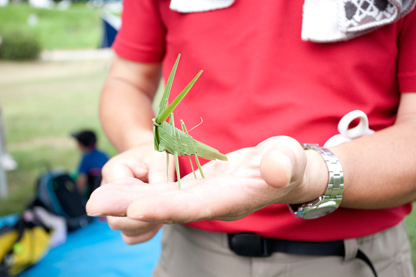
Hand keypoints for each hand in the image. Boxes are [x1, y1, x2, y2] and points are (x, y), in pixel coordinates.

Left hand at [87, 136, 326, 225]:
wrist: (288, 172)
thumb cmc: (292, 165)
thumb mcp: (292, 160)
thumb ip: (284, 165)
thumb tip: (275, 169)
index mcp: (232, 200)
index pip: (194, 206)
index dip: (165, 207)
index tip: (133, 207)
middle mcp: (212, 204)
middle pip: (167, 208)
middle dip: (131, 207)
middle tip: (93, 204)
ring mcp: (203, 197)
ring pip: (161, 201)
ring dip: (129, 200)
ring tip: (95, 198)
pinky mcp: (199, 187)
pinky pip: (166, 192)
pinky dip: (142, 189)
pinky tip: (121, 188)